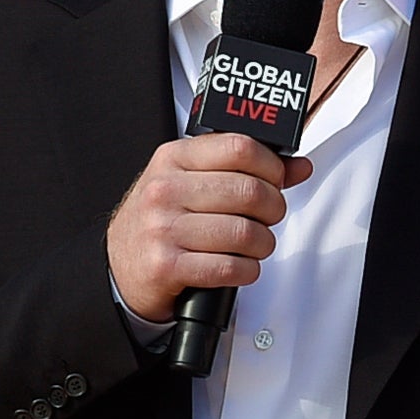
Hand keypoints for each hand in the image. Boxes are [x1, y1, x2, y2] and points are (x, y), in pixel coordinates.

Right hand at [105, 134, 312, 322]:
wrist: (121, 267)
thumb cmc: (162, 221)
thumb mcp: (193, 183)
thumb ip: (244, 170)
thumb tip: (298, 166)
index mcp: (173, 159)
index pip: (240, 148)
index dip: (271, 166)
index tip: (276, 180)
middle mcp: (165, 190)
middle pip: (250, 191)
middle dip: (273, 209)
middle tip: (268, 218)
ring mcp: (163, 228)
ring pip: (245, 232)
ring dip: (263, 244)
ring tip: (255, 245)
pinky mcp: (167, 266)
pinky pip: (230, 267)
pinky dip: (247, 270)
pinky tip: (240, 266)